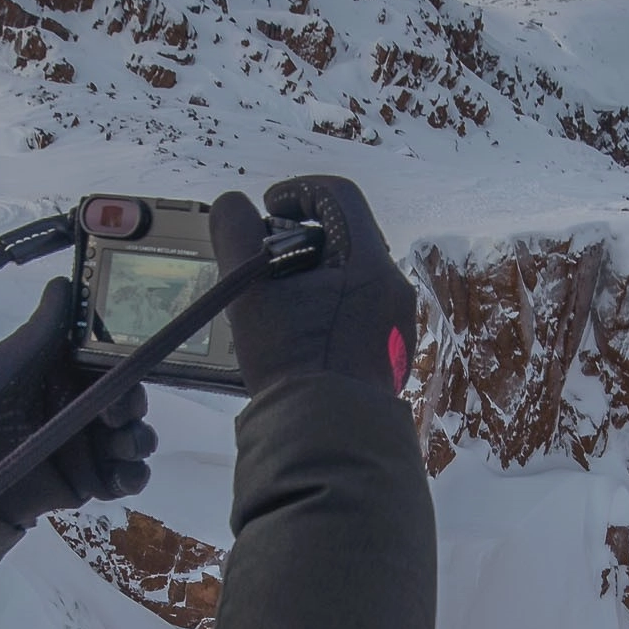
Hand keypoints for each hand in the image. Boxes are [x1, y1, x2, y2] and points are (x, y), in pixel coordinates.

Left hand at [0, 276, 155, 522]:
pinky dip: (136, 473)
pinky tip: (123, 471)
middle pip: (129, 397)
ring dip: (139, 437)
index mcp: (61, 374)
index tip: (128, 359)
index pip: (108, 360)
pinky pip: (129, 477)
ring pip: (136, 436)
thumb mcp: (0, 367)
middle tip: (116, 411)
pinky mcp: (91, 483)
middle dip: (133, 401)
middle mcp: (80, 407)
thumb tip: (65, 283)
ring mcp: (87, 446)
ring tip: (122, 443)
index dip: (124, 357)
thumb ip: (40, 331)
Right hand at [208, 176, 417, 397]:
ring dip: (312, 272)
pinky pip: (358, 307)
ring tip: (276, 298)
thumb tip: (233, 205)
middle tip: (265, 258)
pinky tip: (298, 330)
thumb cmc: (293, 363)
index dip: (296, 192)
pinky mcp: (389, 350)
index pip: (337, 195)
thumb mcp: (251, 292)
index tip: (267, 212)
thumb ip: (236, 235)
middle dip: (300, 236)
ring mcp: (395, 320)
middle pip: (346, 234)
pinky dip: (326, 302)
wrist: (329, 436)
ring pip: (351, 273)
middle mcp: (391, 286)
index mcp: (368, 262)